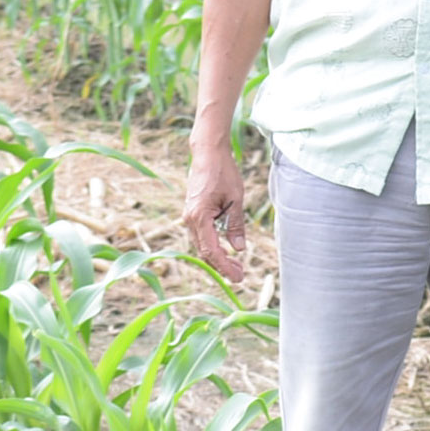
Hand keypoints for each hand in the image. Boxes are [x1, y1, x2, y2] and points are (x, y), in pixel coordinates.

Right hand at [182, 133, 248, 280]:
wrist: (207, 153)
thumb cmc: (223, 172)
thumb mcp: (235, 199)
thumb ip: (236, 226)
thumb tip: (239, 249)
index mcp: (199, 217)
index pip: (211, 251)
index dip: (225, 267)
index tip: (238, 277)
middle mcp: (190, 219)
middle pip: (204, 252)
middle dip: (222, 265)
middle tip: (240, 274)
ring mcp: (189, 216)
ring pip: (202, 245)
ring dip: (218, 256)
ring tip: (236, 264)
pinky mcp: (193, 212)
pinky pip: (201, 235)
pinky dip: (213, 245)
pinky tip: (226, 248)